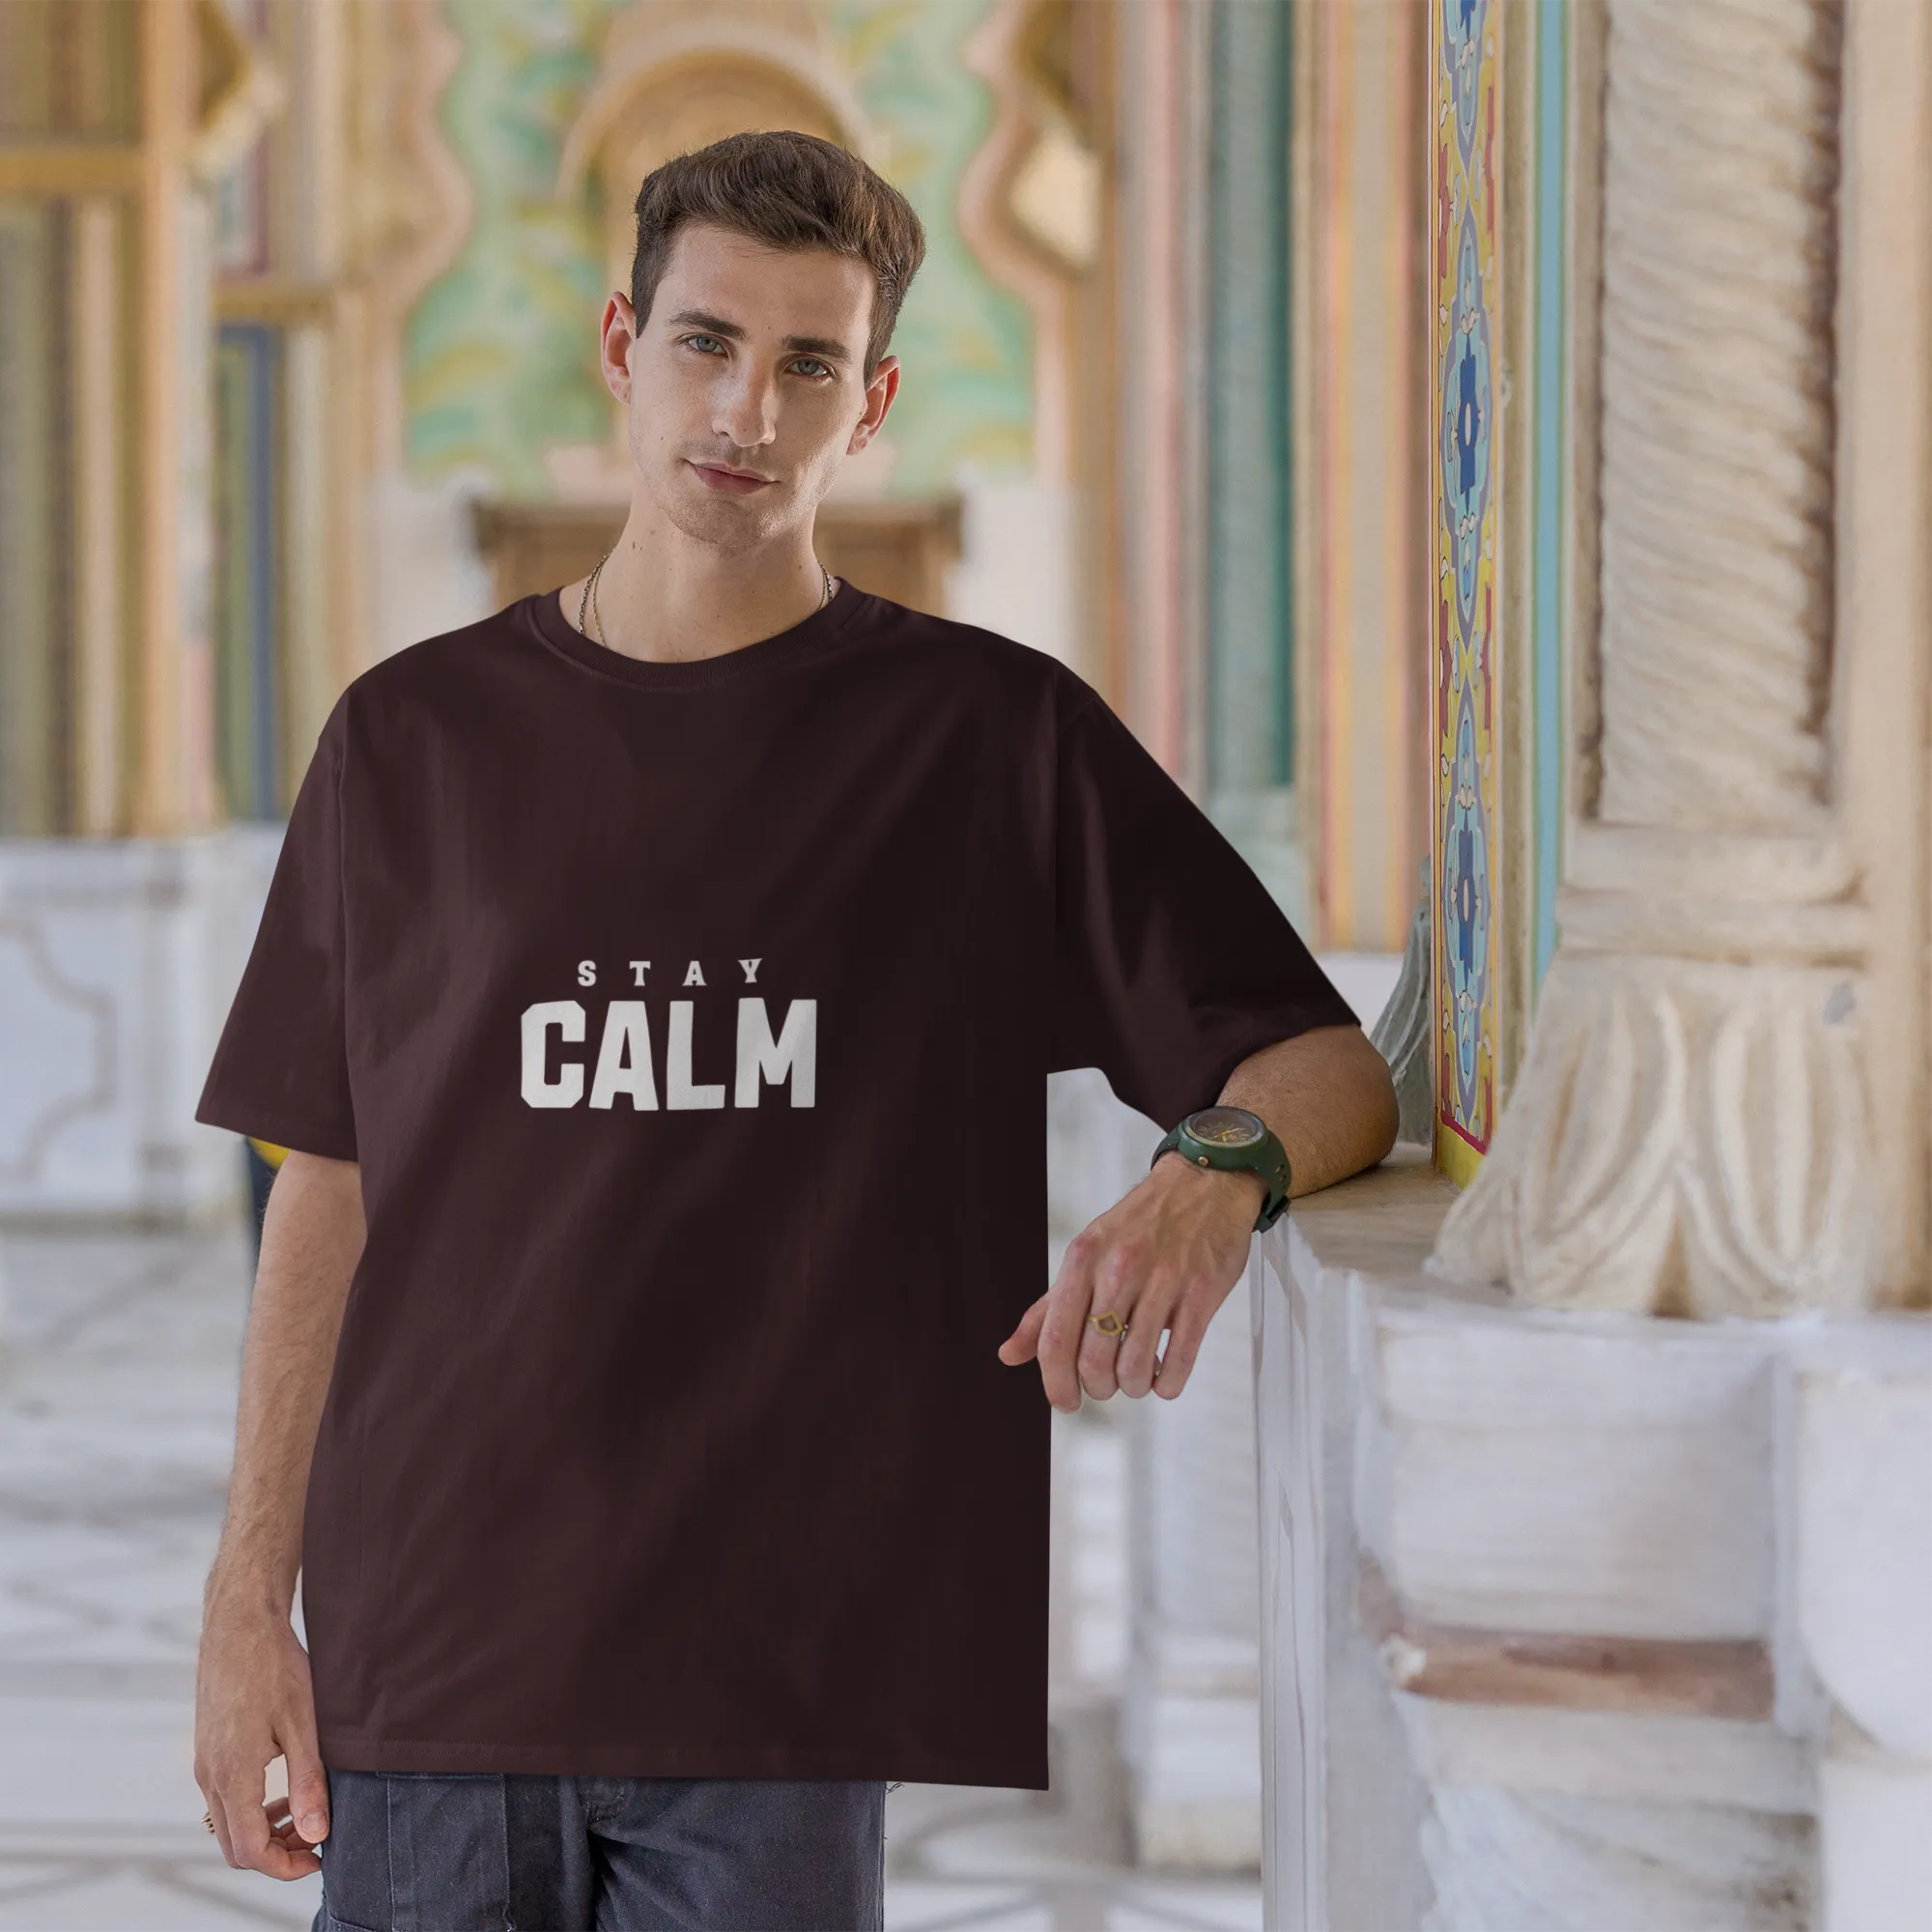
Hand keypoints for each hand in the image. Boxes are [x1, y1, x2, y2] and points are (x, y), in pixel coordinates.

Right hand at [194, 1595, 329, 1878]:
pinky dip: (252, 1808)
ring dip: (264, 1830)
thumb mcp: (303, 1724)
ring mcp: (204, 1763)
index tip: (320, 1858)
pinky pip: (224, 1798)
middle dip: (276, 1854)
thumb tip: (316, 1835)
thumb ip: (307, 1782)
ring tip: (305, 1813)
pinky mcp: (208, 1749)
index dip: (285, 1866)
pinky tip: (283, 1789)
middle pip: (234, 1846)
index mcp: (233, 1776)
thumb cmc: (275, 1667)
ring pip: (228, 1824)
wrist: (240, 1623)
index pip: (250, 1851)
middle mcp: (210, 1777)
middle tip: (316, 1840)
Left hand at [998, 1151, 1264, 1408]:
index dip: (1055, 1383)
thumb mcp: (1086, 1254)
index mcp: (1083, 1259)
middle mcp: (1119, 1268)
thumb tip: (1009, 1354)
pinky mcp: (1201, 1293)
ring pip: (1136, 1367)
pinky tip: (1165, 1375)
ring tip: (1138, 1378)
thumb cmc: (1141, 1225)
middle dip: (1099, 1388)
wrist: (1204, 1184)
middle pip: (1094, 1361)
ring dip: (1134, 1387)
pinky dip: (1168, 1383)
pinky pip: (1180, 1360)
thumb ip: (1048, 1308)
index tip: (1066, 1402)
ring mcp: (1163, 1280)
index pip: (1055, 1339)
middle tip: (1107, 1386)